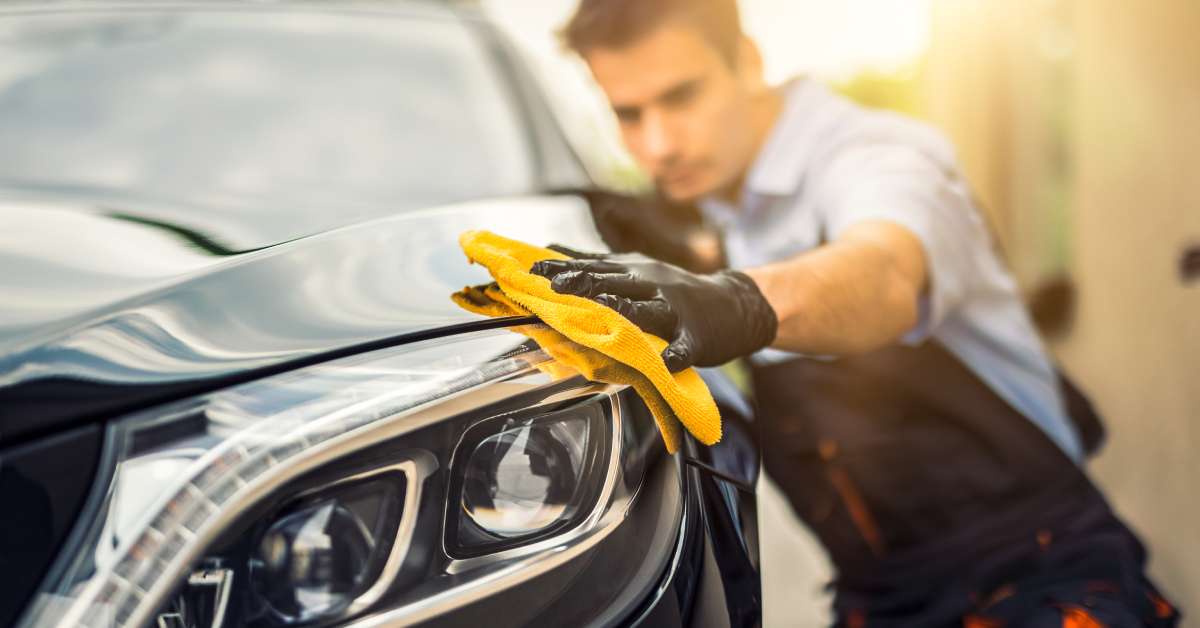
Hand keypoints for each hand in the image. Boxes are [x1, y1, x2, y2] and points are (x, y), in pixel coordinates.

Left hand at [532, 246, 776, 371]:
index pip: (593, 266)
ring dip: (623, 311)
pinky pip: (683, 347)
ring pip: (645, 310)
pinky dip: (673, 355)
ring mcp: (674, 310)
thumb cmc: (674, 292)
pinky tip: (665, 361)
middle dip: (583, 283)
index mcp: (635, 270)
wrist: (732, 305)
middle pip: (613, 282)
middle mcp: (652, 284)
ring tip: (603, 313)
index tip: (532, 270)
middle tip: (553, 288)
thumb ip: (598, 266)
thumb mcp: (637, 270)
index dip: (563, 268)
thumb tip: (551, 252)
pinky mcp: (695, 337)